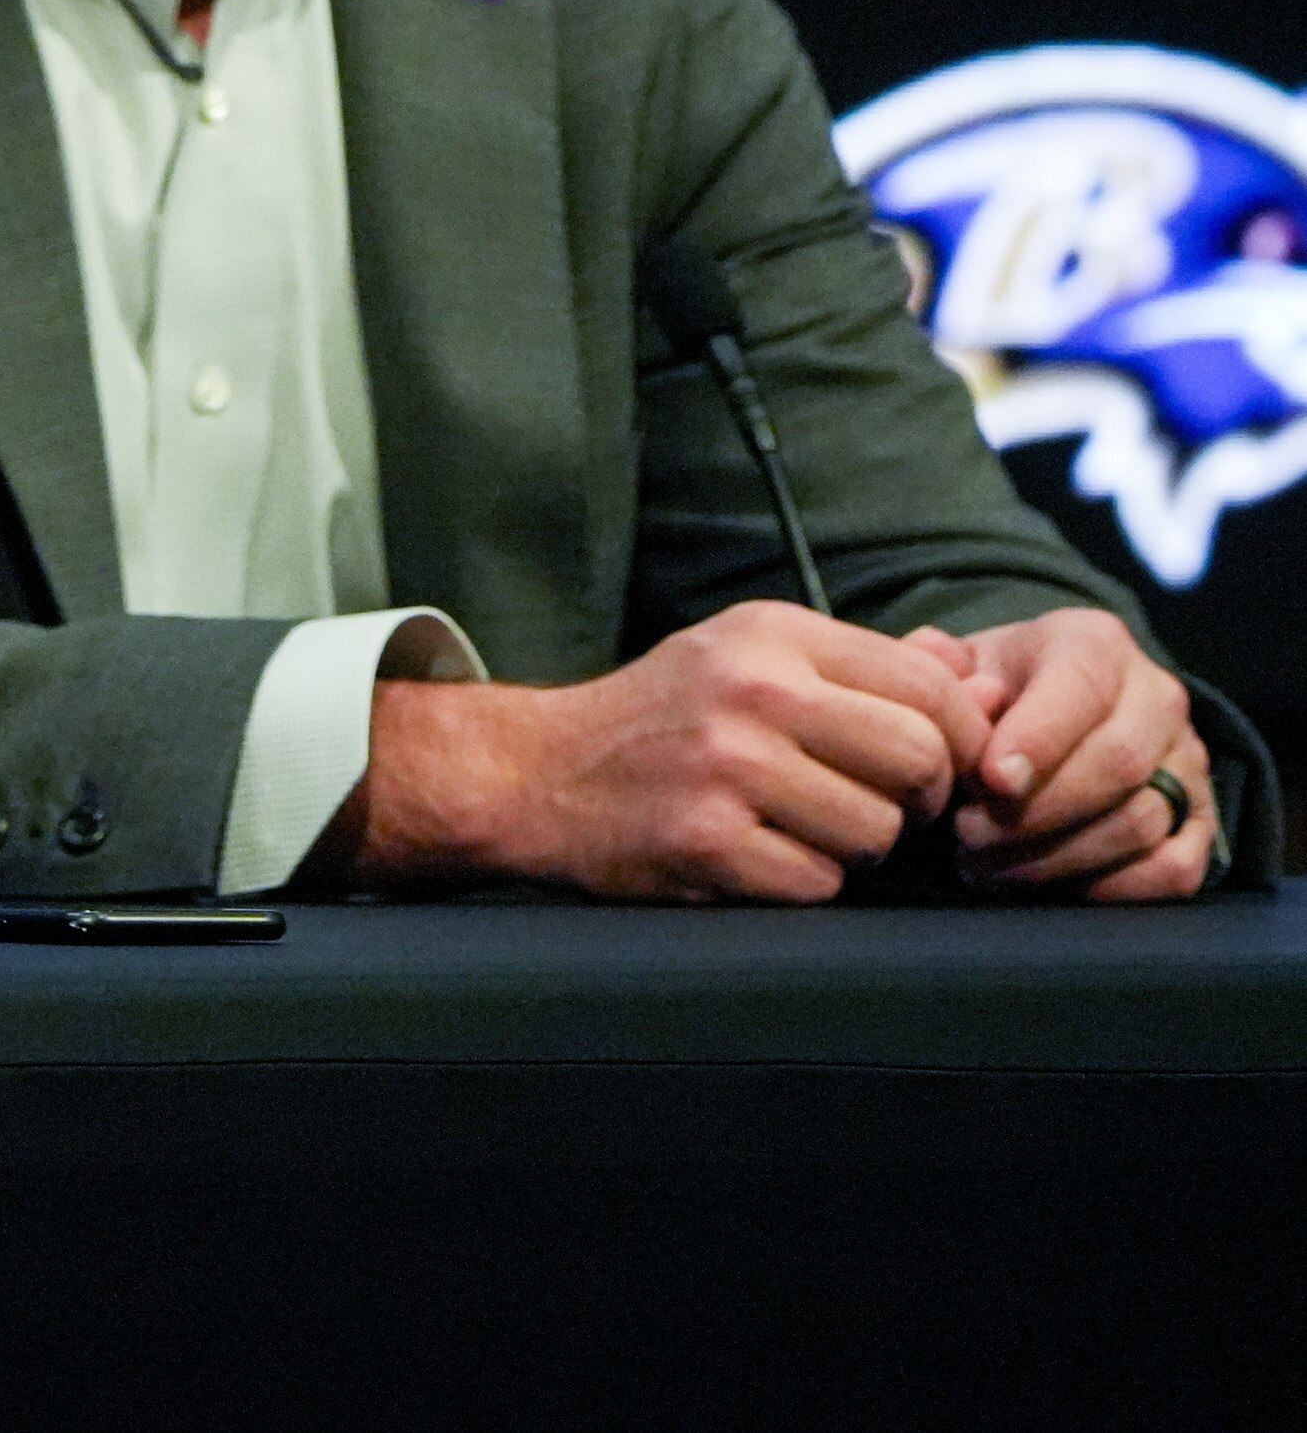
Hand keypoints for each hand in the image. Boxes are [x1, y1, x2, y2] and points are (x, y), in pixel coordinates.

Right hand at [352, 601, 989, 900]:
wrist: (537, 773)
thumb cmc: (663, 718)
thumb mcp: (751, 657)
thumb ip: (865, 664)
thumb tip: (980, 679)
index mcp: (772, 634)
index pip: (930, 684)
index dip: (957, 737)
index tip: (930, 765)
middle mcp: (752, 690)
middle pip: (920, 758)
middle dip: (918, 798)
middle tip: (880, 807)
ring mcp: (726, 767)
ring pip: (877, 831)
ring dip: (857, 848)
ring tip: (806, 829)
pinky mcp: (704, 840)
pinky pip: (819, 882)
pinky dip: (803, 883)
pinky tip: (762, 857)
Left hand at [910, 608, 1211, 899]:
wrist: (1051, 713)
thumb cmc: (998, 691)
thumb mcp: (964, 666)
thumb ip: (941, 669)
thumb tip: (940, 669)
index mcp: (1096, 644)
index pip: (1080, 688)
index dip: (1038, 740)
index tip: (992, 781)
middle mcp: (1157, 696)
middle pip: (1116, 764)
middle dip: (1035, 812)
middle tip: (968, 835)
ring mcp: (1187, 761)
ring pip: (1141, 822)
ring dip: (1057, 857)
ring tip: (987, 864)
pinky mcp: (1199, 820)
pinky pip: (1175, 869)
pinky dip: (1110, 888)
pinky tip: (1048, 886)